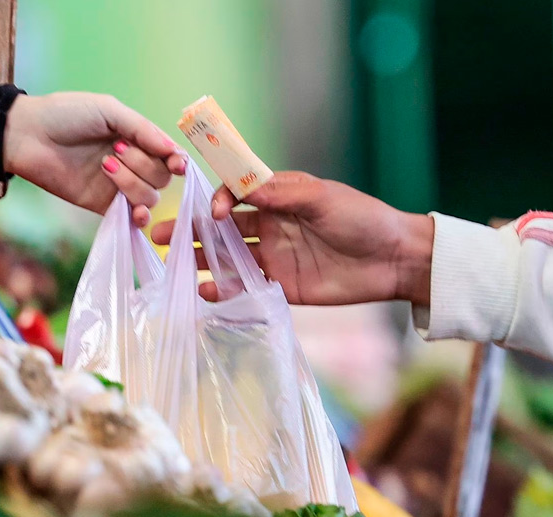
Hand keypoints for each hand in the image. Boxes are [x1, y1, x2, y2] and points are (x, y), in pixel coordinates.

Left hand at [2, 92, 185, 226]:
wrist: (27, 135)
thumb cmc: (66, 114)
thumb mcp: (109, 111)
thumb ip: (143, 130)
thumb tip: (174, 151)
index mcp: (136, 138)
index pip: (168, 155)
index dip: (176, 161)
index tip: (176, 163)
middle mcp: (132, 163)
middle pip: (162, 178)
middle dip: (144, 165)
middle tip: (116, 150)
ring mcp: (118, 186)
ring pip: (149, 196)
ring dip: (133, 182)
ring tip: (105, 165)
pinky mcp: (102, 206)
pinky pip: (131, 218)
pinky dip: (139, 217)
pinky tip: (134, 212)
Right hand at [150, 171, 434, 305]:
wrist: (394, 259)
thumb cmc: (361, 218)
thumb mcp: (321, 197)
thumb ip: (279, 193)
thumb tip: (239, 188)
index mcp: (278, 198)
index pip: (234, 196)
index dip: (216, 201)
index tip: (211, 213)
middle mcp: (270, 226)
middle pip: (222, 228)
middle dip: (191, 230)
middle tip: (158, 233)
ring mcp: (274, 258)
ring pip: (228, 258)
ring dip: (201, 260)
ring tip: (174, 266)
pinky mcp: (282, 287)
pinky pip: (246, 288)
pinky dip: (224, 291)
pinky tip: (206, 293)